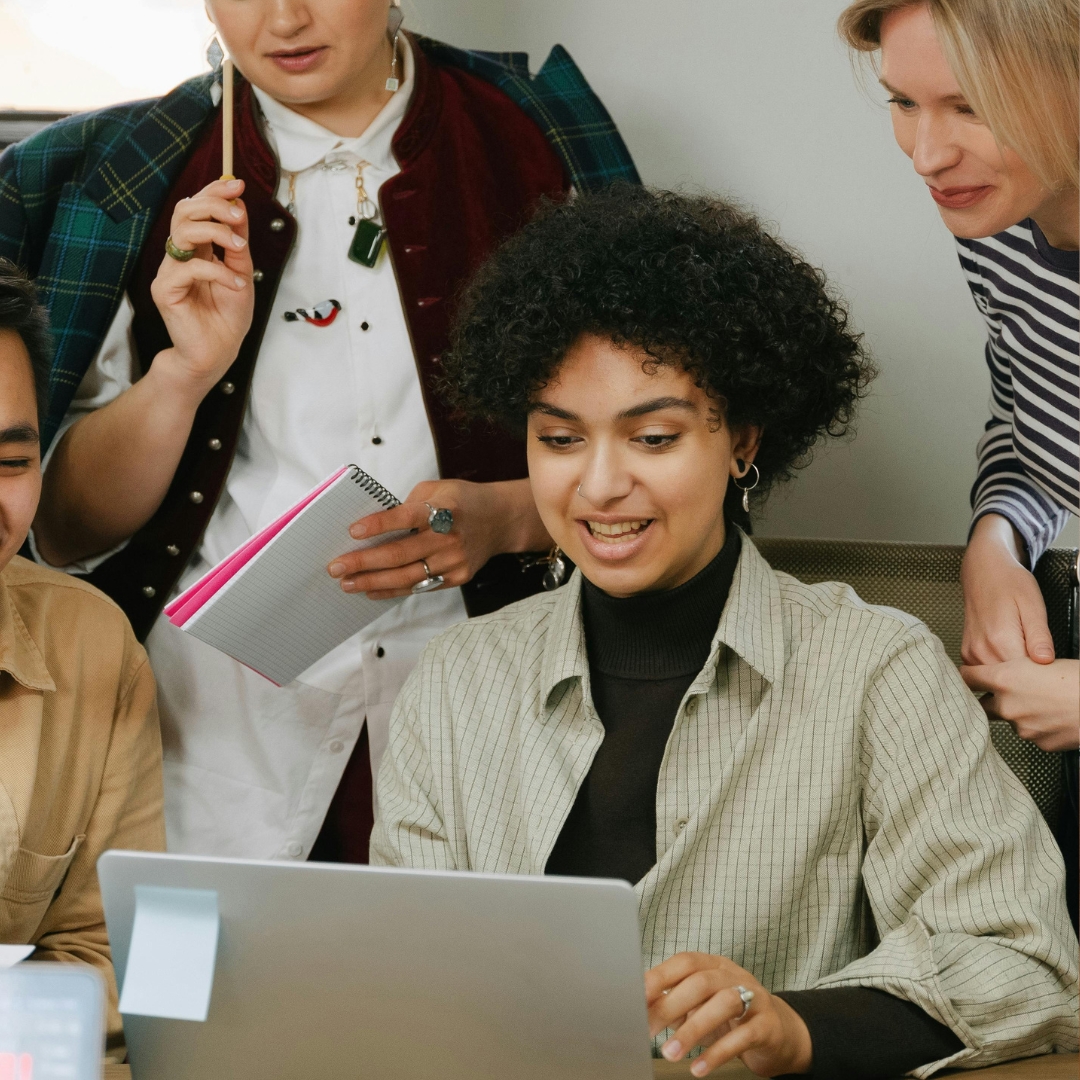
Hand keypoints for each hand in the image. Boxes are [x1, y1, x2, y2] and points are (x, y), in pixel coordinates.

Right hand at [149, 178, 253, 400]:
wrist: (218, 352)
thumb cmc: (228, 317)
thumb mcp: (242, 273)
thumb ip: (238, 244)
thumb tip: (239, 207)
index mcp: (196, 248)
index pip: (197, 209)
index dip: (215, 193)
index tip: (239, 185)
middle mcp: (179, 255)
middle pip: (184, 211)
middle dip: (213, 205)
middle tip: (238, 214)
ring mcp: (169, 271)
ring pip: (182, 232)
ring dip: (216, 233)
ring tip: (239, 249)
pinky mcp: (165, 290)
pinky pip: (190, 268)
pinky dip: (218, 272)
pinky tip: (236, 284)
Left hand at [327, 478, 549, 599]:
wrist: (501, 519)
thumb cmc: (463, 501)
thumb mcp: (437, 489)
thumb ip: (408, 504)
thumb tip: (374, 525)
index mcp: (444, 509)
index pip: (406, 518)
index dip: (378, 525)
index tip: (352, 532)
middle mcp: (449, 537)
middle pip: (400, 554)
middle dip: (364, 561)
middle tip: (336, 566)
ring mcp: (454, 561)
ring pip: (407, 577)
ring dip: (372, 582)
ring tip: (347, 583)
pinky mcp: (457, 578)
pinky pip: (420, 587)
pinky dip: (393, 590)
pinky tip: (372, 590)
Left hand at [646, 953, 811, 1077]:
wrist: (780, 1032)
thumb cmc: (732, 1016)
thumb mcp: (702, 1004)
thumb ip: (674, 1003)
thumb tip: (641, 1007)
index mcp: (714, 965)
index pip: (685, 962)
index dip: (661, 976)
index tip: (637, 994)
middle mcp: (734, 976)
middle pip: (700, 982)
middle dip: (670, 1005)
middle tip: (647, 1029)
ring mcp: (754, 998)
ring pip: (723, 1004)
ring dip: (692, 1030)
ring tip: (670, 1052)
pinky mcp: (767, 1025)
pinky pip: (742, 1037)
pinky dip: (717, 1054)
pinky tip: (699, 1068)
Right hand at [961, 514, 1054, 665]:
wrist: (983, 572)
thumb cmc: (1009, 584)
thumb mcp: (1033, 605)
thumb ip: (1039, 636)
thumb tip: (1045, 661)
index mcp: (1000, 640)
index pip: (1025, 675)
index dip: (1041, 675)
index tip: (1049, 667)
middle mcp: (981, 650)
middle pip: (1010, 680)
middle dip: (1027, 677)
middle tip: (1040, 661)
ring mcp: (971, 653)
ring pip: (997, 679)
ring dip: (1013, 675)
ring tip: (1025, 657)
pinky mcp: (967, 654)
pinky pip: (986, 672)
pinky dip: (1000, 669)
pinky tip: (1010, 656)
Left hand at [961, 658, 1079, 750]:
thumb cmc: (1078, 679)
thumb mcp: (1044, 661)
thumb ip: (1018, 670)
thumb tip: (1009, 672)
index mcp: (1004, 679)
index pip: (968, 678)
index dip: (968, 675)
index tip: (968, 677)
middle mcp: (1007, 705)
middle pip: (983, 706)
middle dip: (993, 701)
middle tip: (1008, 694)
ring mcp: (1022, 727)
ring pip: (1013, 721)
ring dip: (1023, 714)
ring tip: (1048, 703)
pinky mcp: (1039, 743)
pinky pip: (1034, 734)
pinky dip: (1041, 727)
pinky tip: (1058, 718)